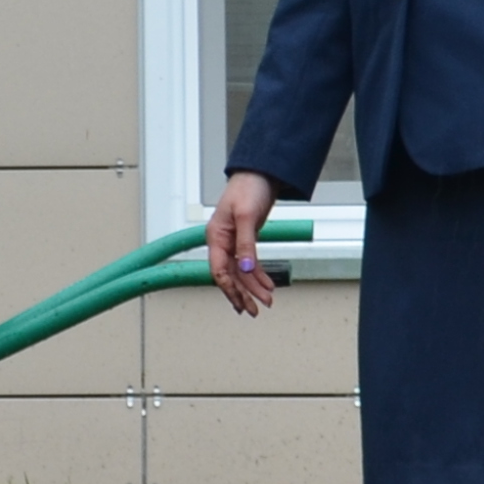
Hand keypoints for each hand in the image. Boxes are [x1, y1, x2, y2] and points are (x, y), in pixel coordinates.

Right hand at [205, 171, 285, 314]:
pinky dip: (258, 275)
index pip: (219, 270)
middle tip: (254, 310)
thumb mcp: (247, 216)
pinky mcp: (245, 240)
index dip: (230, 288)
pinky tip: (267, 285)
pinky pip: (249, 263)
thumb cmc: (248, 189)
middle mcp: (222, 242)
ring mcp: (234, 242)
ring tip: (266, 301)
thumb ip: (246, 243)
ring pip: (241, 272)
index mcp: (216, 237)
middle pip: (230, 276)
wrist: (260, 174)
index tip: (241, 303)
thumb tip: (247, 268)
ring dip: (252, 287)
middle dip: (243, 294)